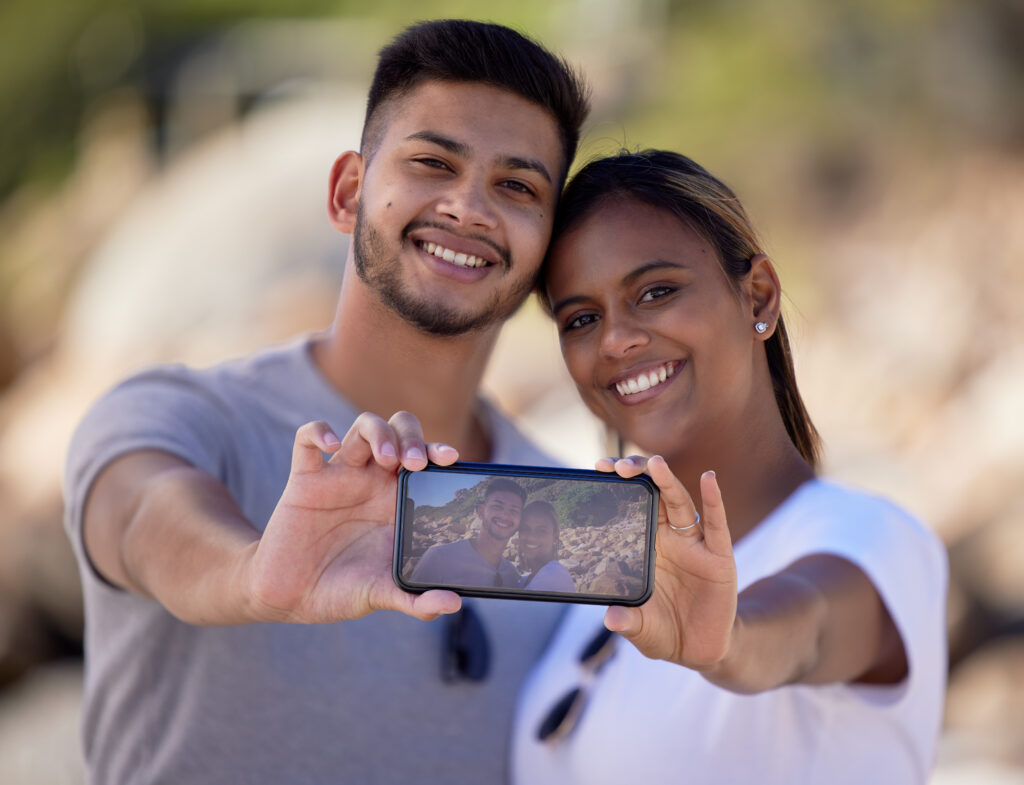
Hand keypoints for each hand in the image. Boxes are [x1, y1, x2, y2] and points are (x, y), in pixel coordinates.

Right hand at [245, 412, 461, 623]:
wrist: (292, 598)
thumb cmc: (342, 590)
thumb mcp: (382, 594)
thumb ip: (416, 601)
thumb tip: (454, 604)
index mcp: (396, 500)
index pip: (424, 458)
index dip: (438, 450)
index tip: (450, 460)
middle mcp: (372, 480)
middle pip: (399, 431)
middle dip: (411, 436)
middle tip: (415, 463)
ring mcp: (339, 476)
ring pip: (363, 427)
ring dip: (379, 432)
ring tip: (387, 457)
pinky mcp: (304, 479)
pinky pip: (307, 439)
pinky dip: (319, 432)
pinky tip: (331, 446)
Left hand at [599, 455, 736, 669]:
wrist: (699, 650)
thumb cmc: (664, 631)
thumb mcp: (641, 629)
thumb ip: (628, 622)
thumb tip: (610, 618)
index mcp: (646, 547)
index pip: (630, 506)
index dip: (617, 486)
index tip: (598, 469)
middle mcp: (668, 539)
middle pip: (653, 495)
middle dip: (637, 475)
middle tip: (617, 466)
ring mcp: (694, 545)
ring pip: (680, 503)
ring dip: (668, 481)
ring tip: (655, 464)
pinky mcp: (718, 556)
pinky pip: (715, 523)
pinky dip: (713, 499)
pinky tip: (709, 478)